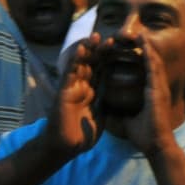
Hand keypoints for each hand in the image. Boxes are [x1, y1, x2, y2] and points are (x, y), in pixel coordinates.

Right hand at [50, 36, 105, 158]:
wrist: (65, 148)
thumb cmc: (82, 135)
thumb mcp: (100, 116)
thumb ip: (106, 104)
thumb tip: (116, 97)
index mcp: (92, 93)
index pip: (102, 72)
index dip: (111, 61)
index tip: (121, 49)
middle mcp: (82, 87)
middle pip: (92, 65)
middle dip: (100, 51)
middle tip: (110, 37)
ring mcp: (72, 88)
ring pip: (80, 65)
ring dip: (88, 51)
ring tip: (95, 36)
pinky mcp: (63, 92)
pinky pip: (70, 74)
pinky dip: (75, 61)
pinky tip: (81, 49)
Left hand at [114, 36, 174, 155]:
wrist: (155, 145)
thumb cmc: (144, 135)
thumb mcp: (127, 119)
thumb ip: (120, 110)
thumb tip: (107, 106)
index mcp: (151, 93)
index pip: (145, 71)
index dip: (140, 59)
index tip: (132, 49)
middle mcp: (157, 87)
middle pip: (151, 62)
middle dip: (145, 48)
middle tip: (137, 35)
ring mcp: (159, 87)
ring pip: (153, 61)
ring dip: (147, 47)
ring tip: (139, 34)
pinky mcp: (157, 89)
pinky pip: (153, 68)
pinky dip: (148, 54)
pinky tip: (143, 44)